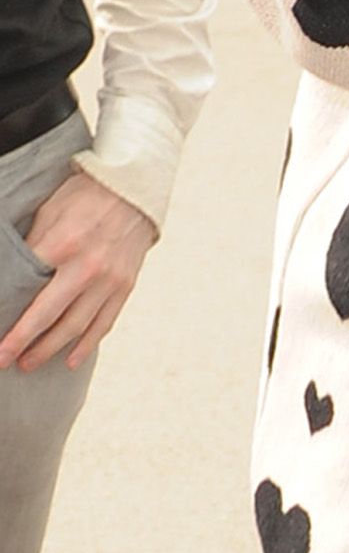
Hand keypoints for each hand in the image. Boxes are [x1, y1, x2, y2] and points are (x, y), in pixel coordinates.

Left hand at [0, 167, 156, 373]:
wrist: (133, 189)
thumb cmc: (82, 196)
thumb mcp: (49, 213)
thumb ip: (34, 247)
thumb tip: (14, 280)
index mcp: (63, 244)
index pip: (29, 290)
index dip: (12, 319)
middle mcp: (87, 267)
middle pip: (50, 316)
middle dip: (25, 343)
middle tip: (6, 361)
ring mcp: (109, 280)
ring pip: (76, 326)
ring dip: (50, 349)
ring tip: (29, 363)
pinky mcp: (124, 286)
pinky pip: (103, 323)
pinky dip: (86, 344)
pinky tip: (70, 360)